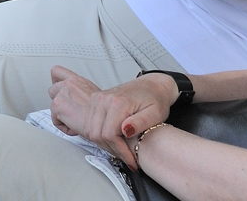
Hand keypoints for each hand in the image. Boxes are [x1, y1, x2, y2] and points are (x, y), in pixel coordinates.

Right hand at [49, 67, 173, 168]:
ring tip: (122, 150)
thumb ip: (141, 122)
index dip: (120, 151)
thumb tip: (125, 131)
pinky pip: (90, 125)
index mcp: (118, 102)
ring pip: (91, 131)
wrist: (151, 86)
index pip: (110, 134)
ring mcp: (97, 99)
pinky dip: (100, 136)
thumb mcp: (156, 114)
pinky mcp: (95, 101)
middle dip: (112, 150)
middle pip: (97, 134)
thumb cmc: (156, 100)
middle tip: (127, 158)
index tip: (132, 161)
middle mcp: (103, 99)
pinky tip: (114, 141)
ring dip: (105, 145)